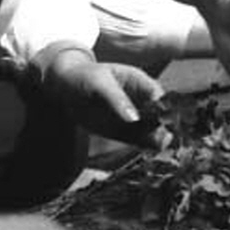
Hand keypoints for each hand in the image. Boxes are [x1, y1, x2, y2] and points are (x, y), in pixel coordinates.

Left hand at [40, 48, 166, 141]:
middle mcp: (142, 101)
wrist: (63, 88)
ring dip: (155, 141)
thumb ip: (117, 101)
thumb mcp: (99, 84)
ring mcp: (134, 117)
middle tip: (161, 142)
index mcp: (140, 83)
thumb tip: (134, 119)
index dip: (166, 112)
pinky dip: (142, 147)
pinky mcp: (123, 132)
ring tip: (156, 150)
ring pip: (152, 131)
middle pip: (161, 117)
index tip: (163, 126)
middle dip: (163, 130)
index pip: (161, 98)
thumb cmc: (84, 77)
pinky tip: (146, 152)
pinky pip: (137, 141)